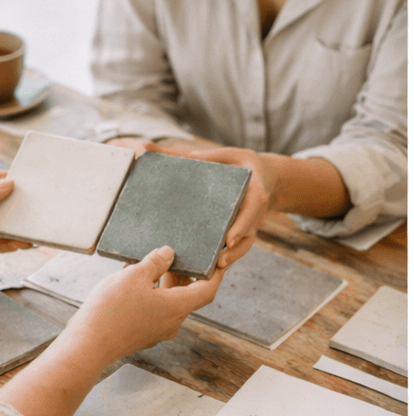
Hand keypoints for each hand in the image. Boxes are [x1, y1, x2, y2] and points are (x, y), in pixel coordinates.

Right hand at [65, 245, 223, 366]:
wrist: (89, 344)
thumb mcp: (135, 275)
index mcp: (177, 307)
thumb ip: (155, 262)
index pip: (207, 290)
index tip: (216, 261)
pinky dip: (150, 295)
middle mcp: (171, 323)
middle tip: (174, 256)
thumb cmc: (112, 310)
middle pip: (187, 296)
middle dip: (183, 275)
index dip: (215, 274)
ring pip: (168, 303)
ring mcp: (156, 332)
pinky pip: (153, 311)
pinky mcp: (142, 335)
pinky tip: (132, 283)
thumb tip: (168, 253)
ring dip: (163, 284)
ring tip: (148, 266)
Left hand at [145, 141, 277, 267]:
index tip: (229, 239)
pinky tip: (214, 268)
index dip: (242, 224)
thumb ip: (194, 155)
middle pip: (248, 232)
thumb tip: (149, 146)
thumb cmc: (239, 163)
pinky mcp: (245, 231)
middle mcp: (255, 210)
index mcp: (254, 190)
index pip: (252, 208)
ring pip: (245, 244)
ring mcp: (251, 223)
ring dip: (233, 257)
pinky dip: (230, 257)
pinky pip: (240, 247)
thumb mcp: (225, 154)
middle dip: (235, 248)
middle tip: (219, 262)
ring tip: (216, 268)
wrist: (264, 175)